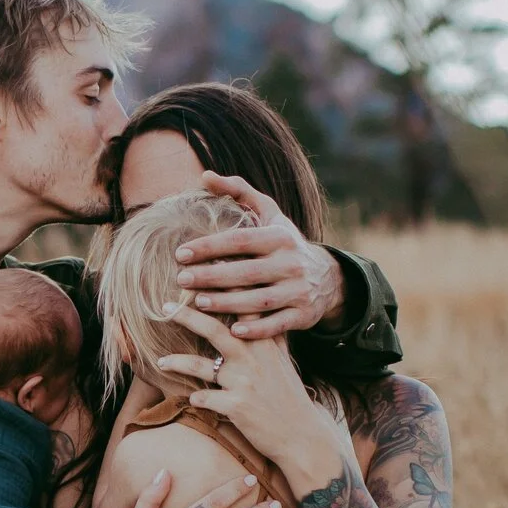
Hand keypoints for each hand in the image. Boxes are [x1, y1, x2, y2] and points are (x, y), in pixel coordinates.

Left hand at [154, 303, 352, 493]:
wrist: (302, 435)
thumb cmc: (289, 396)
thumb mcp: (284, 361)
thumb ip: (271, 336)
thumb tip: (262, 312)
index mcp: (265, 343)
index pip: (242, 309)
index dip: (222, 290)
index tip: (202, 273)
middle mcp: (254, 359)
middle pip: (215, 331)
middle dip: (188, 316)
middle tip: (165, 306)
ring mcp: (244, 383)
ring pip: (202, 367)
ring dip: (178, 362)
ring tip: (161, 361)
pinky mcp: (237, 407)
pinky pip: (205, 400)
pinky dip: (196, 398)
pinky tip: (191, 398)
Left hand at [176, 172, 344, 339]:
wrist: (327, 277)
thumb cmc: (284, 242)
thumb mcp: (269, 213)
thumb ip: (238, 191)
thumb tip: (204, 176)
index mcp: (280, 237)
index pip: (240, 240)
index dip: (209, 246)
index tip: (180, 253)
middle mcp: (291, 263)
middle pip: (247, 272)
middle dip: (212, 276)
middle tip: (181, 280)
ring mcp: (299, 290)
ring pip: (259, 301)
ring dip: (227, 303)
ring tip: (198, 303)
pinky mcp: (303, 315)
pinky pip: (278, 325)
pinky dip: (257, 329)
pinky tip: (232, 331)